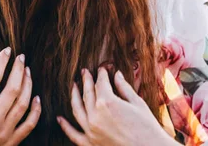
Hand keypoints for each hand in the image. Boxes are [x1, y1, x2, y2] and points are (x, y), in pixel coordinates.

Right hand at [0, 47, 40, 145]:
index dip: (2, 61)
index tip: (7, 50)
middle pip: (12, 88)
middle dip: (18, 69)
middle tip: (21, 57)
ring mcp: (4, 132)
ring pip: (23, 103)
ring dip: (28, 84)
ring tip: (27, 71)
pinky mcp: (11, 142)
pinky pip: (29, 124)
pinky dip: (36, 110)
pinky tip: (36, 97)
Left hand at [56, 67, 175, 145]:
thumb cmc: (147, 126)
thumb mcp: (137, 103)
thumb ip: (123, 87)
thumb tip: (116, 74)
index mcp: (107, 102)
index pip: (101, 83)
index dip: (102, 74)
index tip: (103, 68)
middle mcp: (95, 115)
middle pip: (88, 93)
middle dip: (86, 81)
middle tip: (85, 72)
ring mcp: (90, 130)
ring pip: (77, 109)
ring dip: (74, 96)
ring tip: (73, 86)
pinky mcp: (90, 144)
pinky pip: (73, 134)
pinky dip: (65, 126)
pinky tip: (59, 118)